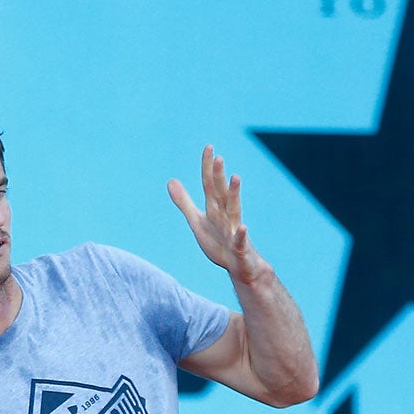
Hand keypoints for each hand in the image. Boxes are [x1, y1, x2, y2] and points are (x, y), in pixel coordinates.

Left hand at [168, 145, 270, 287]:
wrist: (241, 267)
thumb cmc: (220, 242)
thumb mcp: (197, 221)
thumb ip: (184, 202)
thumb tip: (170, 180)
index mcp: (215, 209)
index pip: (210, 185)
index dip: (208, 167)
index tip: (208, 147)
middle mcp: (226, 216)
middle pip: (221, 193)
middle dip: (218, 177)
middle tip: (218, 157)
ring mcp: (234, 231)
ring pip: (234, 210)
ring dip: (234, 194)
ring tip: (235, 177)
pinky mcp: (239, 249)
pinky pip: (240, 241)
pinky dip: (241, 235)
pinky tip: (242, 228)